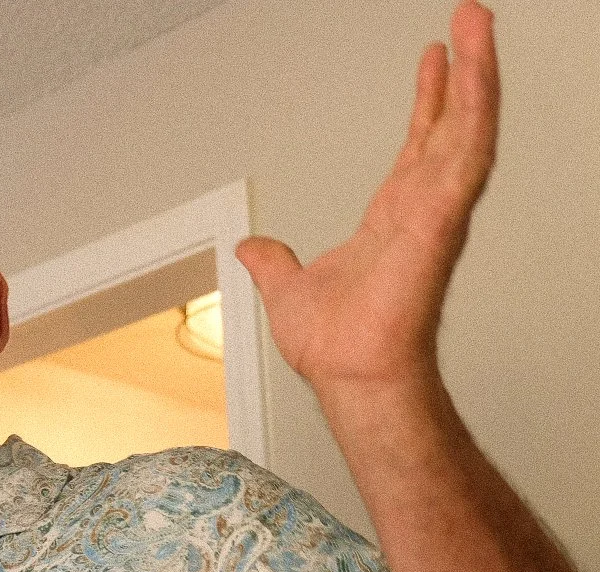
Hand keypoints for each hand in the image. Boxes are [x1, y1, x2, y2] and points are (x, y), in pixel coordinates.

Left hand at [236, 1, 498, 402]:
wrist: (350, 376)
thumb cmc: (337, 348)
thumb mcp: (288, 290)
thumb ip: (274, 265)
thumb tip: (252, 249)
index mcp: (392, 219)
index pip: (419, 147)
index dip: (429, 104)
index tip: (435, 63)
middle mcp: (422, 209)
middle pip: (452, 124)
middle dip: (465, 70)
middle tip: (470, 18)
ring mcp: (436, 212)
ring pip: (468, 127)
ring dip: (477, 73)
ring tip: (477, 22)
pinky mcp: (441, 220)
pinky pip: (466, 155)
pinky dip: (475, 111)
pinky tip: (478, 72)